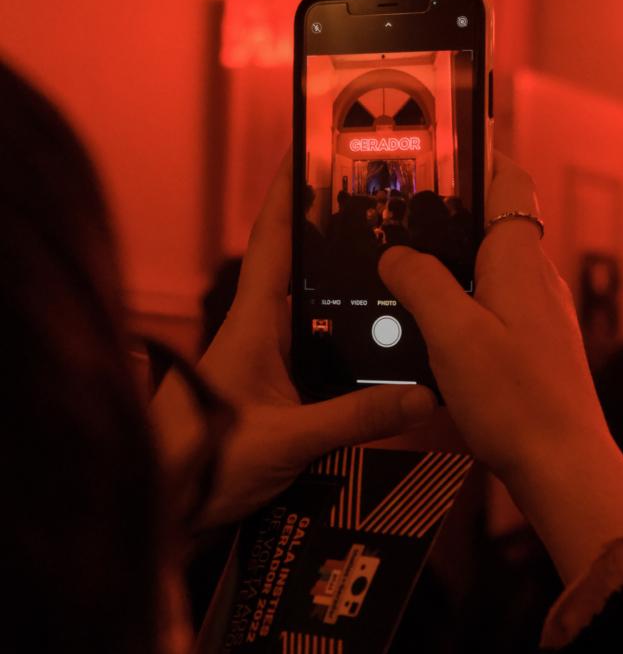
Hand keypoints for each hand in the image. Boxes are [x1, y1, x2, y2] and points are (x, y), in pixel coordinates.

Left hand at [152, 150, 436, 528]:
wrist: (166, 505)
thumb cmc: (206, 459)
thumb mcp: (289, 438)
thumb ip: (357, 417)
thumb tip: (426, 396)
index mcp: (253, 318)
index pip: (274, 238)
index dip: (289, 190)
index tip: (310, 148)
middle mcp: (259, 326)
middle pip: (299, 263)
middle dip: (333, 229)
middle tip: (381, 201)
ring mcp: (265, 355)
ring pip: (312, 306)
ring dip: (344, 285)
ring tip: (395, 261)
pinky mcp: (273, 386)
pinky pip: (317, 346)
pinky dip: (346, 334)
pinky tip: (381, 340)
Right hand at [378, 152, 622, 582]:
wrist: (564, 466)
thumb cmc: (515, 399)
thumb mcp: (452, 335)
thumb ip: (420, 284)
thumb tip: (394, 255)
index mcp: (518, 258)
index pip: (508, 180)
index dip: (477, 156)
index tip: (440, 144)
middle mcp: (535, 276)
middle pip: (493, 222)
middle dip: (448, 213)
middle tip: (396, 212)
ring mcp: (540, 311)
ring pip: (490, 266)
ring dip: (451, 262)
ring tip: (401, 268)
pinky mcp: (535, 345)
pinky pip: (494, 303)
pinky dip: (462, 300)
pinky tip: (430, 327)